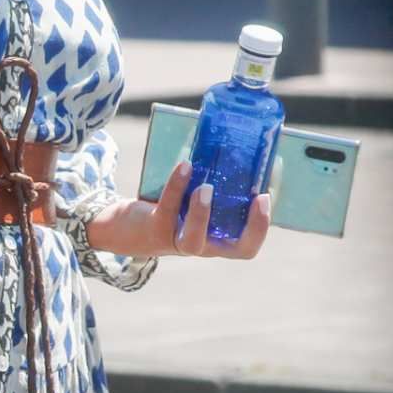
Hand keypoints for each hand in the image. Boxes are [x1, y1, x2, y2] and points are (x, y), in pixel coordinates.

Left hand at [84, 161, 271, 260]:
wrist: (128, 226)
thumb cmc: (175, 207)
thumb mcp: (196, 197)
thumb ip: (218, 181)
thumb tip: (242, 142)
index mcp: (219, 239)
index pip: (248, 246)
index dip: (262, 227)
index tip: (265, 196)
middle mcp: (204, 245)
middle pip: (236, 251)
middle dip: (252, 226)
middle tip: (258, 196)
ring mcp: (178, 240)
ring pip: (194, 240)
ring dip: (203, 213)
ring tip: (206, 186)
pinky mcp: (155, 228)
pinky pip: (168, 209)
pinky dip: (176, 186)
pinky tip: (184, 165)